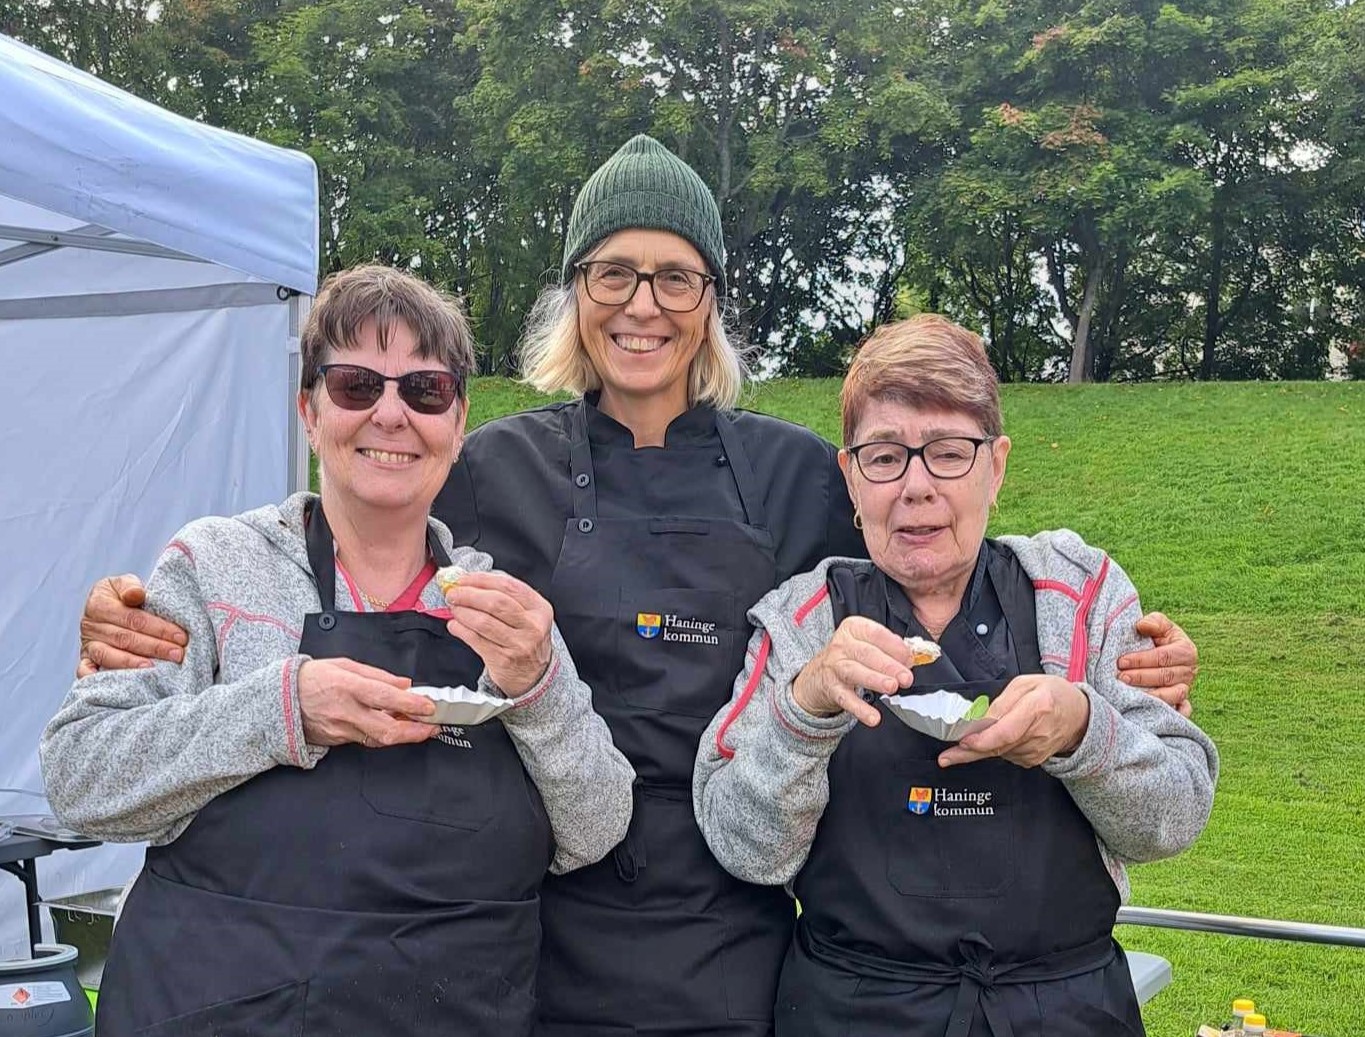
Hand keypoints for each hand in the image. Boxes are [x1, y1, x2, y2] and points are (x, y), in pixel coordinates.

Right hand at [78, 575, 188, 677]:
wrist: (105, 605)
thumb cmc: (122, 595)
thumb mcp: (124, 583)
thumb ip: (130, 586)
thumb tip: (136, 594)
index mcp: (99, 604)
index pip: (134, 619)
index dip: (159, 628)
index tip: (181, 636)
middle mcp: (90, 626)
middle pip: (125, 639)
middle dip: (155, 647)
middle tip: (178, 654)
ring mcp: (87, 644)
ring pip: (110, 656)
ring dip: (133, 663)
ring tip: (154, 669)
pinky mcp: (85, 660)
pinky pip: (86, 671)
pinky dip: (97, 678)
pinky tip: (116, 682)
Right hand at [297, 657, 437, 746]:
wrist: (280, 700)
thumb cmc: (312, 678)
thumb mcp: (345, 665)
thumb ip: (377, 676)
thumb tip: (404, 684)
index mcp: (347, 686)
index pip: (384, 698)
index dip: (410, 704)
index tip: (428, 706)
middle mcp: (345, 711)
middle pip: (385, 730)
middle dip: (415, 732)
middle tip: (433, 727)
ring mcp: (341, 730)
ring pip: (379, 739)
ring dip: (404, 735)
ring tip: (421, 728)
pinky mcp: (339, 741)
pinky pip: (367, 740)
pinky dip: (385, 735)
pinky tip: (396, 727)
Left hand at [444, 572, 553, 695]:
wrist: (534, 675)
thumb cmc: (526, 639)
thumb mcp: (528, 615)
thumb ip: (505, 597)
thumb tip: (470, 583)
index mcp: (539, 608)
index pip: (508, 586)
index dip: (482, 579)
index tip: (464, 579)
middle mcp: (532, 625)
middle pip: (495, 602)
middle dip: (468, 594)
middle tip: (453, 593)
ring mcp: (518, 644)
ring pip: (483, 622)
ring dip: (462, 612)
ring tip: (453, 608)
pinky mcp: (502, 659)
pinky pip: (475, 640)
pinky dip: (460, 630)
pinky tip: (454, 625)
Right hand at [791, 617, 917, 727]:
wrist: (817, 675)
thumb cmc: (849, 656)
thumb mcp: (866, 643)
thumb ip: (889, 648)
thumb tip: (910, 658)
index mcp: (853, 629)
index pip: (875, 633)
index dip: (894, 646)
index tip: (909, 658)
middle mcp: (841, 645)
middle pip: (867, 654)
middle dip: (889, 666)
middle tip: (906, 677)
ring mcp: (834, 667)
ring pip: (855, 672)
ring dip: (875, 680)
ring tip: (892, 687)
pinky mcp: (831, 688)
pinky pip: (846, 699)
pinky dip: (860, 709)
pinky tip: (873, 716)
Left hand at [937, 674, 1089, 768]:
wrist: (1079, 716)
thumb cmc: (1053, 694)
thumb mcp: (1026, 684)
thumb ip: (1002, 701)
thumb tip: (981, 718)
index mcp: (1037, 708)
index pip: (1007, 731)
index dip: (984, 739)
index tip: (964, 741)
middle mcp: (1037, 733)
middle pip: (998, 747)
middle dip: (969, 752)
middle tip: (946, 758)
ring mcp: (1036, 750)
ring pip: (999, 753)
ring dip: (978, 750)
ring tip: (961, 746)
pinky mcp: (1033, 760)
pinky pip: (1005, 755)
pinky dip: (993, 749)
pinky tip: (988, 742)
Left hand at [1116, 611, 1196, 716]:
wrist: (1159, 651)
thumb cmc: (1157, 636)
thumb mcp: (1159, 624)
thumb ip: (1154, 622)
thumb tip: (1142, 625)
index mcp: (1186, 651)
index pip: (1163, 657)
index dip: (1142, 660)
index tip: (1121, 661)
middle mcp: (1188, 672)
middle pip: (1166, 677)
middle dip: (1141, 678)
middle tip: (1121, 678)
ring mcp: (1186, 688)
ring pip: (1173, 695)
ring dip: (1152, 696)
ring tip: (1130, 694)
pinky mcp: (1182, 702)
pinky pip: (1181, 711)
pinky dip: (1172, 713)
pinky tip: (1153, 712)